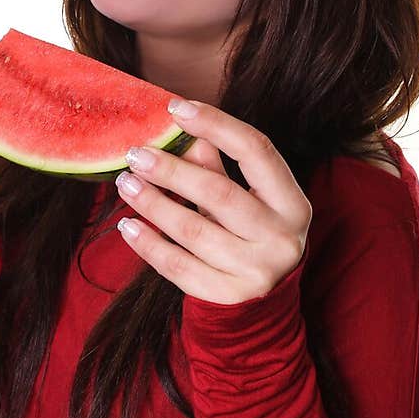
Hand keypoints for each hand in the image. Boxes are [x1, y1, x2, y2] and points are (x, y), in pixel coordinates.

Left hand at [114, 99, 312, 303]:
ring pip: (192, 230)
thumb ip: (219, 168)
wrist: (261, 309)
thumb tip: (185, 131)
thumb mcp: (247, 201)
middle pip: (218, 193)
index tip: (176, 108)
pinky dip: (149, 244)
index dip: (216, 124)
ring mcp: (256, 271)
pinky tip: (128, 225)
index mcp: (292, 203)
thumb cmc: (251, 238)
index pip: (256, 151)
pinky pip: (177, 266)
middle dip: (171, 170)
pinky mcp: (227, 297)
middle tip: (136, 154)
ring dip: (152, 203)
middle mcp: (282, 238)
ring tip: (125, 183)